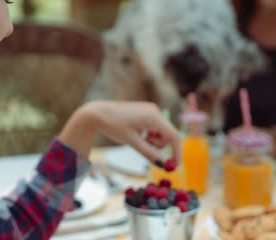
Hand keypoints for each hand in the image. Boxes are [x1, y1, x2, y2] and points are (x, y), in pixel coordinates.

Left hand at [59, 101, 180, 163]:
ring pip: (161, 131)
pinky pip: (154, 126)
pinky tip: (137, 134)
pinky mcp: (146, 111)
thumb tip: (163, 164)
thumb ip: (149, 153)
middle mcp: (155, 110)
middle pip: (167, 134)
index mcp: (153, 116)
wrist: (98, 113)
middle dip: (159, 145)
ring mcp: (150, 109)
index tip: (175, 166)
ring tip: (138, 140)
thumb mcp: (132, 142)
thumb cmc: (113, 126)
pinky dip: (149, 134)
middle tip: (144, 148)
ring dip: (153, 140)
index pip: (173, 136)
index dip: (177, 152)